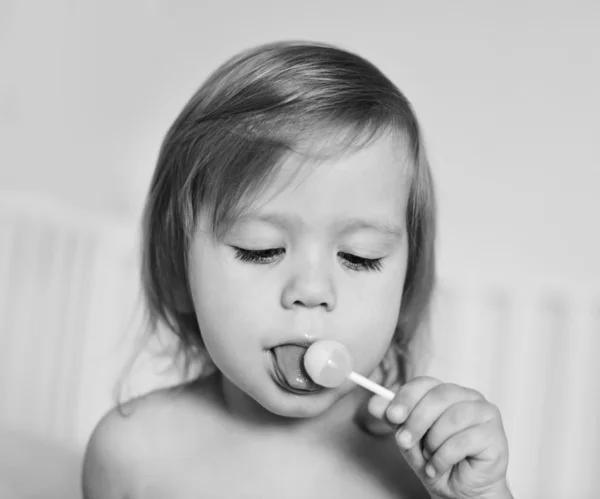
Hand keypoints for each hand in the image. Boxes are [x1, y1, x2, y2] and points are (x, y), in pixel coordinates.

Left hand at [367, 376, 511, 498]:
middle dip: (416, 421)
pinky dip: (444, 458)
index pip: (425, 383)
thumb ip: (393, 418)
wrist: (459, 492)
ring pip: (451, 418)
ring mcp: (485, 413)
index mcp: (446, 392)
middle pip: (438, 396)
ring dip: (432, 444)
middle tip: (404, 441)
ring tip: (430, 458)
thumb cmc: (436, 460)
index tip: (391, 415)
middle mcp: (468, 397)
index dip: (406, 397)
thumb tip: (374, 403)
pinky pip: (463, 440)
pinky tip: (440, 467)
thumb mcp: (408, 437)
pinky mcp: (495, 435)